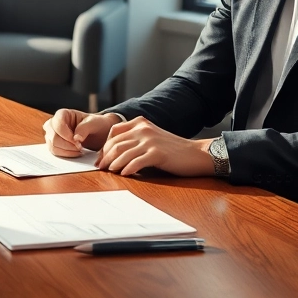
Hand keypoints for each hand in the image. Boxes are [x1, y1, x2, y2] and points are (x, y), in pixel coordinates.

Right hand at [42, 109, 117, 155]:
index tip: (78, 142)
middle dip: (67, 145)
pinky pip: (55, 152)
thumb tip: (76, 138)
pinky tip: (75, 153)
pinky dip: (65, 155)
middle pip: (53, 137)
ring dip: (67, 151)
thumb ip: (85, 128)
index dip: (67, 135)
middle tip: (80, 147)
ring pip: (52, 146)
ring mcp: (52, 135)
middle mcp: (54, 124)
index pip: (58, 124)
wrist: (99, 133)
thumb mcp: (94, 123)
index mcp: (62, 114)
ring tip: (79, 150)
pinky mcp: (54, 145)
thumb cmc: (95, 124)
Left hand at [95, 117, 214, 177]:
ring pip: (123, 153)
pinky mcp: (157, 153)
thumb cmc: (173, 149)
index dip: (104, 146)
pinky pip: (136, 162)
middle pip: (116, 143)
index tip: (101, 158)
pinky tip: (124, 174)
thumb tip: (115, 154)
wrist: (197, 154)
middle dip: (105, 157)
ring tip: (109, 172)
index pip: (114, 132)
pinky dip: (127, 169)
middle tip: (100, 167)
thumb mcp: (152, 138)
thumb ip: (136, 140)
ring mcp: (150, 141)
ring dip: (113, 164)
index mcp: (140, 123)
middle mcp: (143, 129)